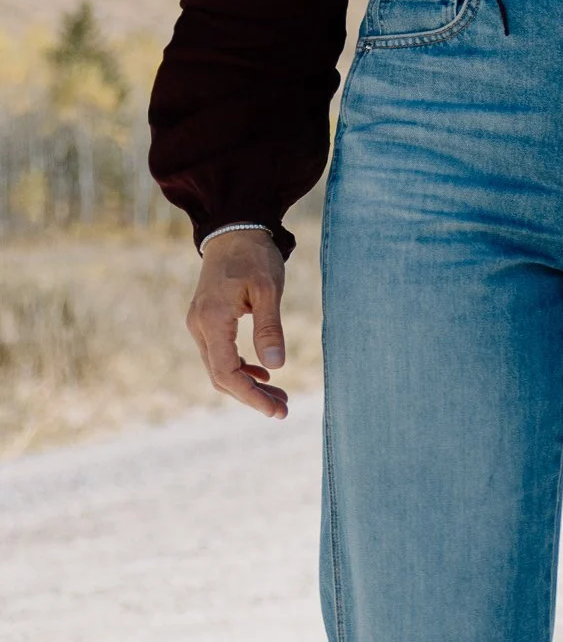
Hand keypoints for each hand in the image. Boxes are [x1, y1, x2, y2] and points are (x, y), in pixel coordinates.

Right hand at [188, 227, 289, 417]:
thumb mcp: (269, 290)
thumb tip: (275, 366)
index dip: (250, 395)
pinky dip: (241, 369)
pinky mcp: (208, 321)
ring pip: (220, 367)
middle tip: (284, 409)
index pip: (225, 372)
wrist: (234, 231)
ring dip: (248, 385)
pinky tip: (264, 374)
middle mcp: (199, 326)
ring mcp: (201, 324)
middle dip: (251, 396)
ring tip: (280, 397)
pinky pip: (220, 355)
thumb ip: (270, 328)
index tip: (276, 410)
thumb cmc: (254, 257)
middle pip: (221, 376)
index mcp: (212, 320)